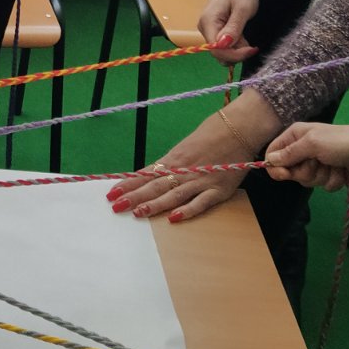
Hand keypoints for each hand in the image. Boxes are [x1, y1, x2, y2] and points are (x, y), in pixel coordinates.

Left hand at [106, 94, 279, 222]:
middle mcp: (184, 170)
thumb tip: (149, 176)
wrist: (237, 130)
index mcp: (173, 159)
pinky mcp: (218, 190)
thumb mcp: (184, 149)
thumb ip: (169, 165)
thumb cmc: (209, 137)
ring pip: (173, 195)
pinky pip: (200, 202)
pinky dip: (187, 211)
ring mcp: (200, 180)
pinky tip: (174, 219)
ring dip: (154, 204)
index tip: (111, 193)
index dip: (128, 184)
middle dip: (134, 196)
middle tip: (116, 206)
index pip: (146, 174)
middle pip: (155, 185)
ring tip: (138, 213)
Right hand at [198, 0, 260, 63]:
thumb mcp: (243, 8)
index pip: (216, 49)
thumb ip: (234, 28)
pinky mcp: (214, 29)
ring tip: (248, 36)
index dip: (234, 54)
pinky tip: (243, 36)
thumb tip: (224, 46)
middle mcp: (205, 28)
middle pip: (218, 52)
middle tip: (253, 45)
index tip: (252, 49)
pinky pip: (223, 44)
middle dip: (237, 52)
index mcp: (208, 22)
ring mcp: (208, 29)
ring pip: (222, 50)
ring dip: (237, 49)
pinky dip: (235, 44)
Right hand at [264, 122, 348, 190]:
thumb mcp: (313, 144)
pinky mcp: (329, 174)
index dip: (276, 166)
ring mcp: (317, 163)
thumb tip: (269, 161)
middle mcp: (303, 149)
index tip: (284, 175)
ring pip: (307, 180)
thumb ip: (290, 153)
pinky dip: (333, 181)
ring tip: (334, 166)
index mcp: (295, 136)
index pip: (274, 153)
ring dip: (322, 176)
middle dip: (306, 172)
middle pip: (290, 171)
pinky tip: (342, 172)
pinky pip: (323, 185)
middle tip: (318, 163)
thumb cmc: (342, 142)